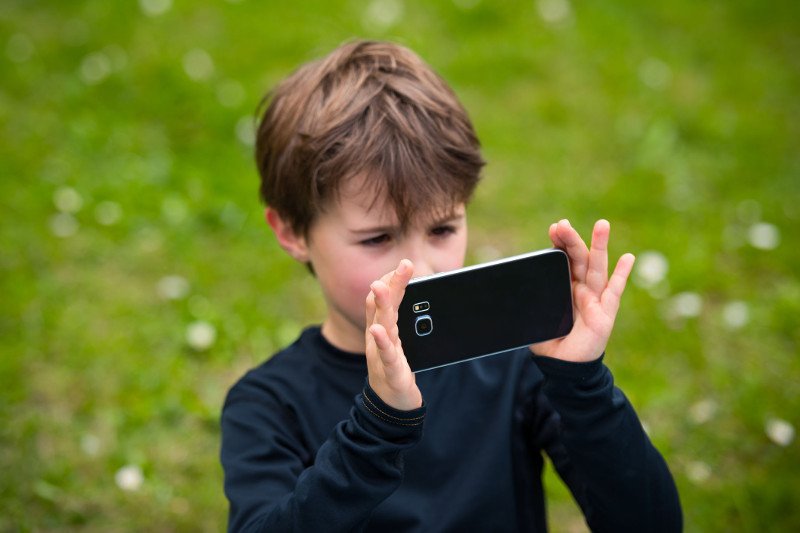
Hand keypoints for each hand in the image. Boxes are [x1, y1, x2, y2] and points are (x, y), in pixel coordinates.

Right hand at [365, 259, 422, 410]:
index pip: (382, 299)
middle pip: (382, 306)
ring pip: (381, 326)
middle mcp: (378, 338)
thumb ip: (405, 321)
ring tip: (382, 287)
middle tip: (403, 265)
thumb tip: (424, 299)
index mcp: (383, 329)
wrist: (392, 404)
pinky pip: (385, 355)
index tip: (403, 265)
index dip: (391, 280)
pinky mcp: (390, 372)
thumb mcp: (400, 342)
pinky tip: (379, 330)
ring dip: (382, 305)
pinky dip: (381, 342)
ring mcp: (381, 354)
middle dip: (391, 284)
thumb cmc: (396, 369)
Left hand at [531, 219, 634, 362]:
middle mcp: (580, 288)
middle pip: (578, 258)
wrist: (563, 365)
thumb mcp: (535, 320)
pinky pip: (615, 291)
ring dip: (599, 246)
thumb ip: (531, 305)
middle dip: (572, 240)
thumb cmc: (550, 341)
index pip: (562, 259)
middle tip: (563, 224)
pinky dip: (622, 274)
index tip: (554, 228)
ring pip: (596, 268)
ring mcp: (594, 298)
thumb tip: (515, 291)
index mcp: (563, 286)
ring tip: (601, 225)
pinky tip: (628, 258)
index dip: (559, 244)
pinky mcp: (606, 312)